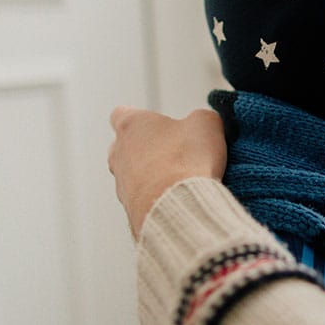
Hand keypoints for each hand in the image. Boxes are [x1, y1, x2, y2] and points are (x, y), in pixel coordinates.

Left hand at [108, 106, 226, 238]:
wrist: (179, 207)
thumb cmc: (187, 160)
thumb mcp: (205, 123)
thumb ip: (201, 117)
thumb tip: (202, 124)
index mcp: (130, 125)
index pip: (122, 114)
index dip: (143, 118)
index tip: (162, 124)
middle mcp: (118, 154)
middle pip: (124, 147)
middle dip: (146, 149)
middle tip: (176, 152)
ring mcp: (121, 184)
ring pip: (132, 176)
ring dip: (152, 177)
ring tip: (181, 180)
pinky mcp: (130, 210)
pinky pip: (143, 201)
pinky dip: (158, 199)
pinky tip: (179, 199)